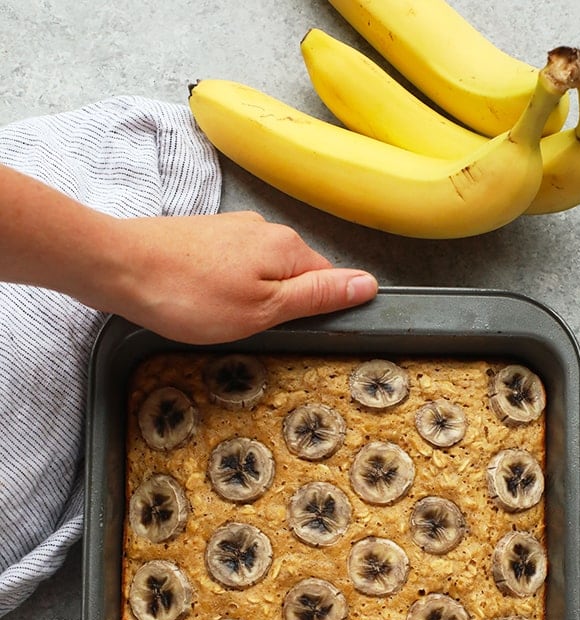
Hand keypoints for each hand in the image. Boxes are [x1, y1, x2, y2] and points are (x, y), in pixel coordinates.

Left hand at [94, 211, 377, 343]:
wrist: (119, 267)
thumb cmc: (190, 295)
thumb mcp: (265, 309)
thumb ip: (317, 296)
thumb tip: (367, 284)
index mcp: (288, 247)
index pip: (328, 281)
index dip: (317, 313)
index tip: (293, 335)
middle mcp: (264, 230)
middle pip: (295, 275)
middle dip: (282, 307)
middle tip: (254, 334)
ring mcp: (232, 230)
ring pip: (262, 273)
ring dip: (253, 299)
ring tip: (224, 321)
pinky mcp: (204, 236)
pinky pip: (235, 267)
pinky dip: (228, 290)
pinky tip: (206, 304)